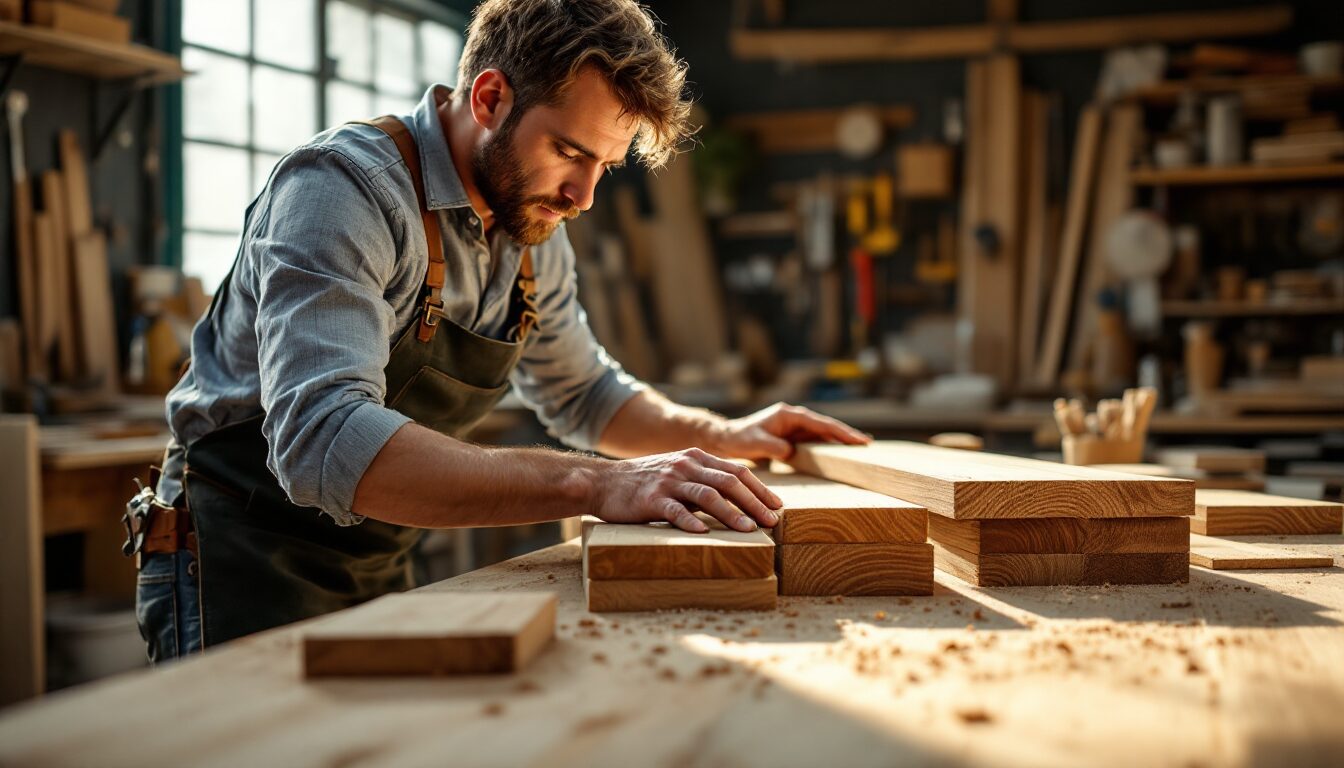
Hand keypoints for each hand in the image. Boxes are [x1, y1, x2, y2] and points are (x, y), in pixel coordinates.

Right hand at [592, 448, 782, 532]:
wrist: (603, 482)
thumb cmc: (645, 482)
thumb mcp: (679, 472)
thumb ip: (704, 480)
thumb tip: (737, 500)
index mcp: (697, 458)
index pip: (737, 471)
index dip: (760, 489)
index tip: (777, 506)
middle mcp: (686, 465)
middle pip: (729, 482)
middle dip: (755, 502)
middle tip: (772, 522)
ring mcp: (669, 481)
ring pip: (708, 495)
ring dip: (732, 513)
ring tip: (749, 530)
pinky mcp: (651, 499)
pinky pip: (675, 510)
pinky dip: (691, 522)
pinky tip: (705, 534)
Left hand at [711, 402, 869, 461]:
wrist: (727, 438)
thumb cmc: (739, 438)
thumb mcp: (755, 443)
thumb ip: (774, 446)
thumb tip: (791, 452)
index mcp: (789, 415)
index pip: (820, 423)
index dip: (840, 432)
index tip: (857, 440)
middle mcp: (795, 418)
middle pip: (826, 426)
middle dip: (846, 434)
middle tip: (867, 444)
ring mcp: (795, 427)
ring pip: (823, 433)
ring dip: (840, 440)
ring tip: (861, 447)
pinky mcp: (793, 436)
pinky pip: (815, 440)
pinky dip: (829, 445)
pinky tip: (840, 452)